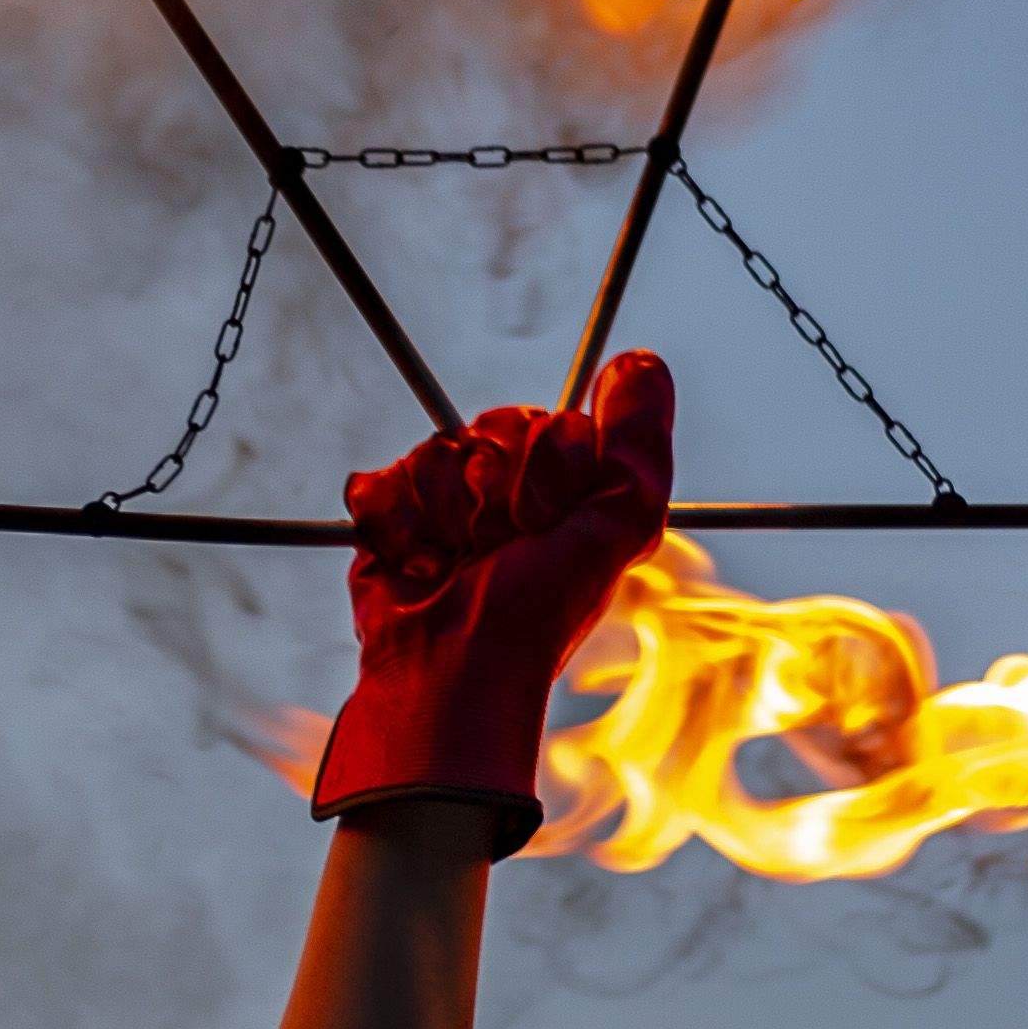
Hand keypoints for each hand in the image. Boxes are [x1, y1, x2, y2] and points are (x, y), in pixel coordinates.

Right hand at [312, 354, 675, 849]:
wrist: (446, 666)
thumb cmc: (535, 614)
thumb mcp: (618, 524)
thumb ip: (638, 442)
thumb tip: (640, 362)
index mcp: (573, 488)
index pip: (553, 423)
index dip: (546, 469)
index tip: (544, 522)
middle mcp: (514, 487)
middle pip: (494, 427)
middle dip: (493, 490)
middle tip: (499, 546)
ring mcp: (452, 498)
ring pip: (437, 449)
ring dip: (445, 512)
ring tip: (455, 562)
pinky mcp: (396, 513)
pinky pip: (386, 476)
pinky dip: (397, 522)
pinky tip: (415, 561)